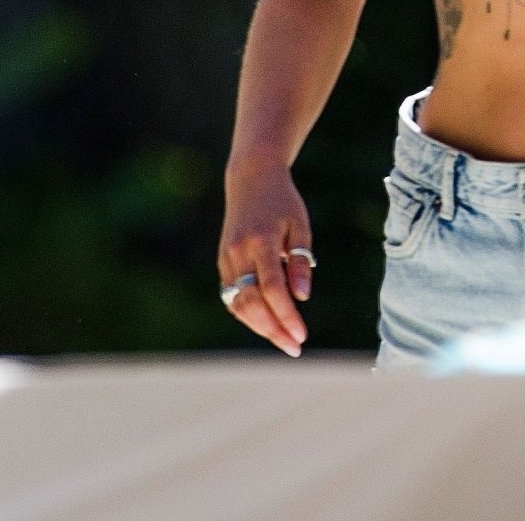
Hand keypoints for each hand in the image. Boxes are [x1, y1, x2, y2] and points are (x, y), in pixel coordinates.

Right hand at [219, 161, 314, 356]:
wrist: (251, 178)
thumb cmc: (283, 202)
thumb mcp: (300, 225)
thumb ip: (300, 261)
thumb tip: (302, 297)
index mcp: (261, 241)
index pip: (273, 288)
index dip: (286, 315)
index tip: (302, 335)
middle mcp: (239, 252)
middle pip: (252, 302)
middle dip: (273, 329)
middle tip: (294, 347)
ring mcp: (226, 258)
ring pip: (238, 304)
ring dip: (260, 326)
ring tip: (284, 340)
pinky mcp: (222, 262)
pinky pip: (232, 296)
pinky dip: (248, 313)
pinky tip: (267, 323)